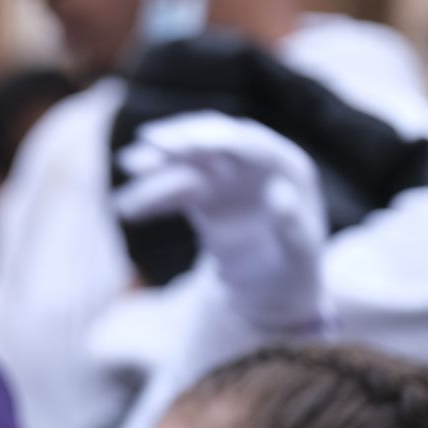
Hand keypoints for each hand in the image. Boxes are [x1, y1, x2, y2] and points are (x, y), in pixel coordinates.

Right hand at [116, 110, 330, 331]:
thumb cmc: (294, 270)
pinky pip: (171, 191)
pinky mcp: (201, 195)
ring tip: (127, 165)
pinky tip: (126, 208)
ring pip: (186, 164)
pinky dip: (150, 197)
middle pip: (213, 142)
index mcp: (288, 167)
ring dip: (156, 165)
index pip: (250, 143)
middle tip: (148, 140)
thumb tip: (279, 196)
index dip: (218, 139)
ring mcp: (224, 177)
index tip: (189, 142)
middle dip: (181, 139)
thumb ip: (293, 228)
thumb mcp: (301, 256)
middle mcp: (253, 164)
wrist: (271, 288)